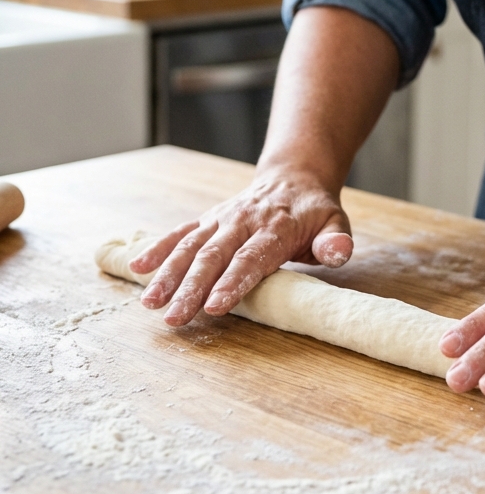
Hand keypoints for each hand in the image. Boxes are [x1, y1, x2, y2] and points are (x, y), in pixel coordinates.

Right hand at [128, 168, 352, 326]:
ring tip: (150, 302)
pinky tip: (137, 267)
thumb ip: (335, 241)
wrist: (294, 176)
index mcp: (276, 227)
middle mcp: (243, 221)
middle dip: (192, 288)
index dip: (233, 282)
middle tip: (175, 317)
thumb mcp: (336, 222)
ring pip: (191, 246)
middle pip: (214, 256)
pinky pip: (180, 232)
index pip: (251, 257)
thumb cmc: (315, 211)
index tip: (214, 306)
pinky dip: (158, 248)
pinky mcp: (207, 219)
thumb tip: (339, 254)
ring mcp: (221, 219)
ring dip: (168, 274)